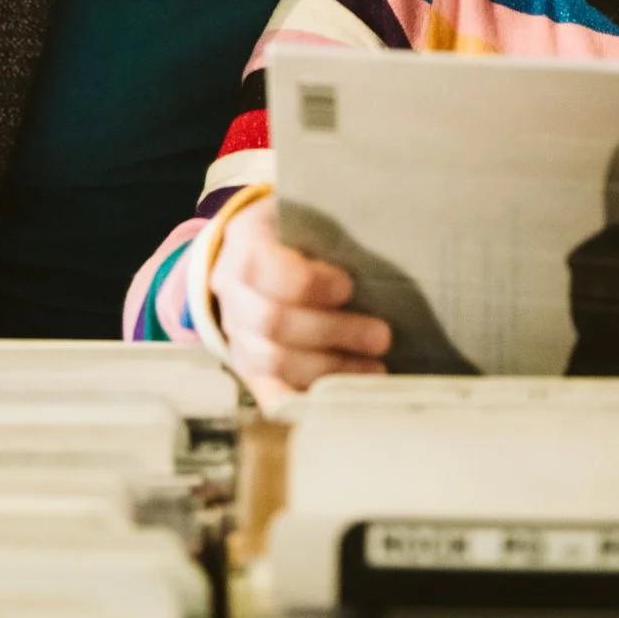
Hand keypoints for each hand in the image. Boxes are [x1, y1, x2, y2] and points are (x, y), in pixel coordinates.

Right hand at [208, 198, 390, 403]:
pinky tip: (342, 404)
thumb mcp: (307, 214)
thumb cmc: (298, 233)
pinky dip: (304, 403)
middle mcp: (231, 294)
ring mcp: (236, 335)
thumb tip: (387, 238)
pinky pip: (270, 395)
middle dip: (332, 332)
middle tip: (381, 336)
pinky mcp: (249, 370)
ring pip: (272, 362)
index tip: (348, 286)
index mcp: (244, 245)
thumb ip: (333, 227)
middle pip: (272, 322)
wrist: (259, 257)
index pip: (263, 268)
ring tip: (376, 369)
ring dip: (330, 369)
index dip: (306, 283)